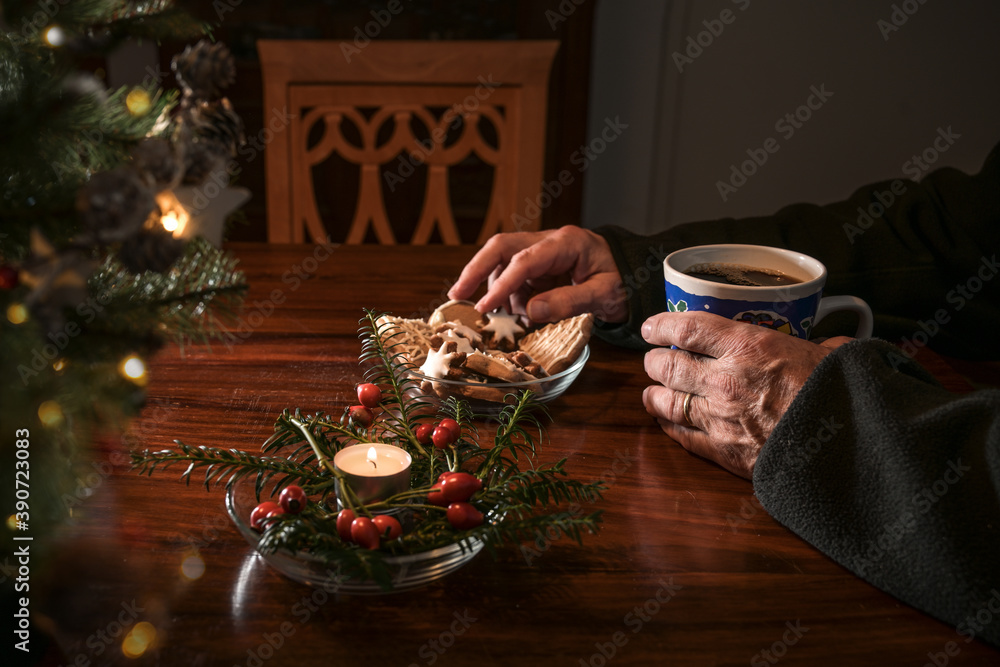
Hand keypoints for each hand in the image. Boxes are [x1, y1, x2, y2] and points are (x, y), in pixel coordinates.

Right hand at [447, 226, 627, 323]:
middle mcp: (549, 241)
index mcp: (566, 242)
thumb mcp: (604, 294)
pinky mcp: (539, 266)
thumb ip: (568, 301)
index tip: (484, 307)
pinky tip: (518, 313)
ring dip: (498, 291)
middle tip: (456, 296)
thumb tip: (530, 311)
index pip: (524, 260)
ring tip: (507, 317)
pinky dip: (510, 297)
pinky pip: (514, 278)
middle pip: (501, 247)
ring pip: (503, 263)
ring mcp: (542, 252)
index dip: (502, 284)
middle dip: (476, 270)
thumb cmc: (623, 281)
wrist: (634, 274)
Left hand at [641, 311, 851, 478]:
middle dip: (654, 362)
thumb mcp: (827, 355)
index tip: (651, 327)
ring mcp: (719, 417)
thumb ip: (815, 347)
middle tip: (653, 360)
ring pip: (667, 402)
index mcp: (747, 346)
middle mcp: (724, 379)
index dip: (661, 326)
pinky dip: (670, 427)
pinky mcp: (724, 451)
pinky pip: (683, 436)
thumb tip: (829, 348)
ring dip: (655, 395)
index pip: (686, 329)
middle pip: (667, 366)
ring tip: (651, 391)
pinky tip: (666, 422)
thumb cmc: (840, 395)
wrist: (847, 449)